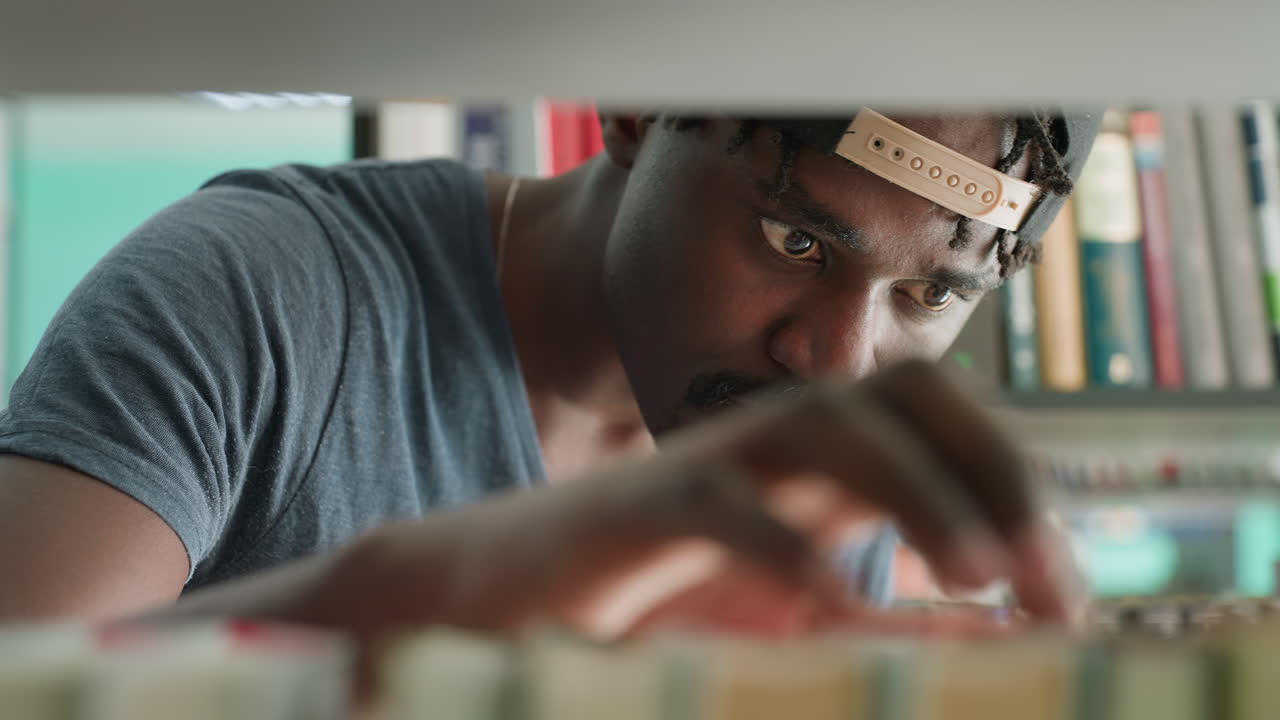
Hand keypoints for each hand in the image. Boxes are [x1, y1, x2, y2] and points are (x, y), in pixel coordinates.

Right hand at [304, 360, 1081, 642]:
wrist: (487, 593)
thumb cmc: (640, 604)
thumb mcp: (779, 610)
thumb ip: (875, 609)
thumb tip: (993, 641)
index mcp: (809, 463)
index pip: (935, 413)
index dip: (1013, 476)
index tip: (1064, 588)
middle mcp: (764, 444)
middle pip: (899, 390)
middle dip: (989, 467)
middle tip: (1044, 579)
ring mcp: (699, 466)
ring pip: (821, 422)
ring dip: (913, 487)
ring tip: (975, 575)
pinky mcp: (633, 508)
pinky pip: (716, 500)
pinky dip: (781, 545)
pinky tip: (829, 601)